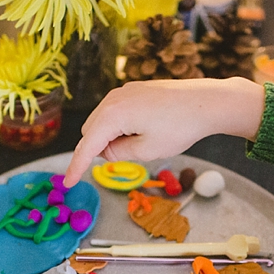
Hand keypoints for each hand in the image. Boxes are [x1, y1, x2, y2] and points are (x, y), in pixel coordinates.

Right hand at [63, 77, 264, 186]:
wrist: (206, 101)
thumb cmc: (179, 127)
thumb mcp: (147, 150)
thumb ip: (119, 154)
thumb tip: (106, 151)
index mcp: (112, 115)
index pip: (86, 146)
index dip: (76, 166)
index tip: (67, 183)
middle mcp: (113, 99)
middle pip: (91, 131)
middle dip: (99, 149)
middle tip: (128, 157)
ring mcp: (124, 91)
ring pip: (103, 121)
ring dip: (110, 137)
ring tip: (142, 142)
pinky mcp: (135, 90)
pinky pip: (116, 112)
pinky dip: (120, 126)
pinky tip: (145, 130)